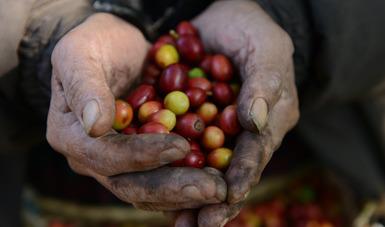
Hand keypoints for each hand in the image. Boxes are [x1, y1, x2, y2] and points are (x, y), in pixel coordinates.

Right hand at [47, 13, 225, 209]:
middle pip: (131, 185)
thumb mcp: (80, 54)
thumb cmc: (96, 44)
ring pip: (151, 190)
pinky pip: (166, 178)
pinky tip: (218, 180)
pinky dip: (191, 182)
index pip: (106, 157)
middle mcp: (93, 158)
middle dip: (172, 188)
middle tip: (213, 188)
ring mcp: (120, 162)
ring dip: (186, 193)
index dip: (142, 156)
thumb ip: (84, 86)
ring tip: (221, 188)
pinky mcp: (142, 159)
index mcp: (71, 136)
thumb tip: (94, 124)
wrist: (116, 48)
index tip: (181, 146)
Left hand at [173, 0, 299, 224]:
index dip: (243, 174)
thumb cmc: (253, 30)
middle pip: (232, 171)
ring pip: (206, 168)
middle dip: (217, 199)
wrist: (225, 21)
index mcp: (268, 119)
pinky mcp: (191, 121)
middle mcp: (243, 133)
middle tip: (201, 224)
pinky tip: (155, 189)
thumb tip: (253, 120)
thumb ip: (264, 82)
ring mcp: (218, 129)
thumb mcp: (267, 48)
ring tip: (181, 223)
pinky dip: (169, 169)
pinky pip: (182, 149)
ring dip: (191, 194)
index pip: (256, 152)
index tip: (228, 197)